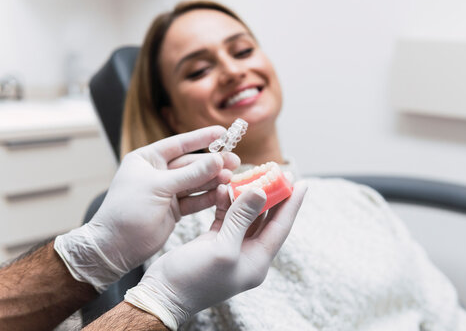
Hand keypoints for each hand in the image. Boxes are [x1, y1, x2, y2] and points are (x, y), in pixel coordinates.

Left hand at [54, 126, 239, 291]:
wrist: (114, 248)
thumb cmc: (128, 211)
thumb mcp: (159, 188)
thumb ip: (190, 174)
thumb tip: (217, 159)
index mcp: (146, 159)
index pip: (178, 144)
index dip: (201, 138)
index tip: (222, 132)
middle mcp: (157, 173)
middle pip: (191, 164)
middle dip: (212, 163)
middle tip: (235, 161)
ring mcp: (166, 192)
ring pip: (195, 182)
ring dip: (213, 180)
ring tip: (233, 178)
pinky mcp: (174, 209)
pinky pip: (195, 199)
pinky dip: (209, 197)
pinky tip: (223, 194)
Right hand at [124, 182, 307, 329]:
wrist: (162, 295)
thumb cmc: (193, 279)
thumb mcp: (222, 249)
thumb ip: (242, 219)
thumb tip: (261, 192)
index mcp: (257, 261)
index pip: (281, 227)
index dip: (292, 205)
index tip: (302, 183)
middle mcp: (248, 254)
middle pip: (266, 219)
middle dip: (271, 195)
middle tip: (278, 172)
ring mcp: (231, 247)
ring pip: (245, 216)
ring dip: (246, 196)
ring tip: (251, 174)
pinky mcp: (214, 242)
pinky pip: (226, 217)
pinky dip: (225, 203)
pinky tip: (223, 188)